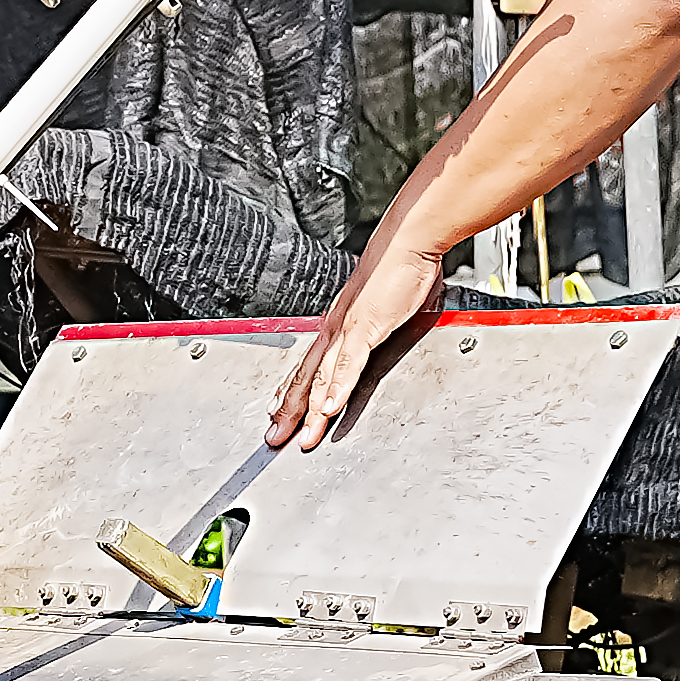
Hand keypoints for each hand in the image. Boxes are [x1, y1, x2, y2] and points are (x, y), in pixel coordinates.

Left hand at [264, 239, 449, 449]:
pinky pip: (347, 364)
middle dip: (289, 411)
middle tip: (274, 437)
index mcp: (335, 326)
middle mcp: (333, 329)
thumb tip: (373, 336)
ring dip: (309, 409)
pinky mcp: (364, 328)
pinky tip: (328, 408)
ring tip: (300, 436)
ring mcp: (346, 330)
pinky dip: (337, 388)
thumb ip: (372, 328)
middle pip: (305, 378)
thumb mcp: (378, 308)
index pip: (308, 367)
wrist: (405, 244)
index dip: (291, 394)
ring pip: (321, 377)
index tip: (278, 415)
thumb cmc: (395, 270)